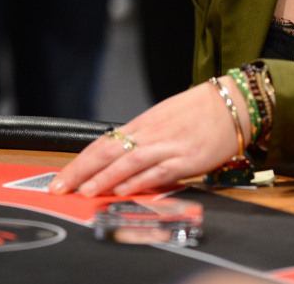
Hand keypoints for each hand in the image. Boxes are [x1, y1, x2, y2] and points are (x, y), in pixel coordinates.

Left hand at [49, 78, 247, 196]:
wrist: (232, 103)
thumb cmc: (199, 111)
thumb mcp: (163, 119)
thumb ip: (142, 138)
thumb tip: (119, 157)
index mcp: (142, 124)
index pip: (103, 144)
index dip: (79, 162)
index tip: (61, 176)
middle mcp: (150, 134)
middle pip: (108, 153)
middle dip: (81, 172)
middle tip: (61, 187)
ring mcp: (168, 147)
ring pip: (128, 163)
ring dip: (104, 179)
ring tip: (85, 192)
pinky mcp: (187, 159)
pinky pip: (158, 172)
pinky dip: (139, 182)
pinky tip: (123, 190)